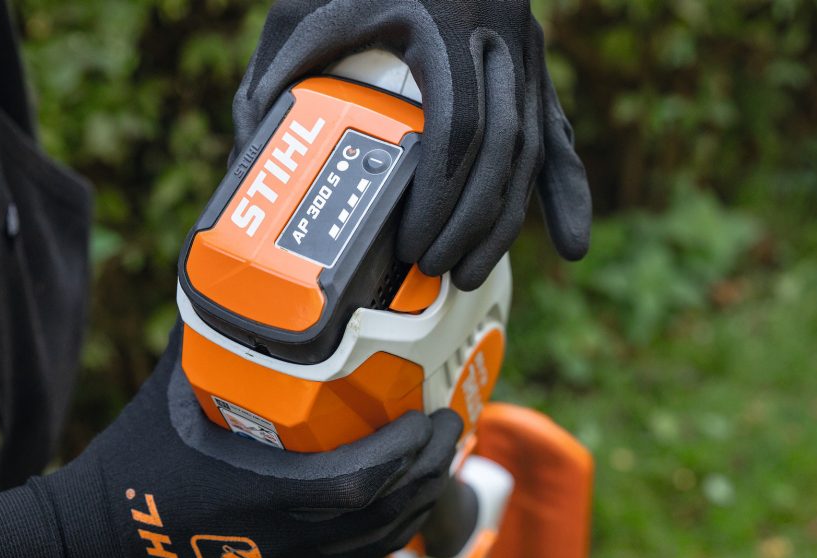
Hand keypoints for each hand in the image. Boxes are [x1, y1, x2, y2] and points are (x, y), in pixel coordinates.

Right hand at [33, 325, 461, 557]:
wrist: (104, 540)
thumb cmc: (137, 461)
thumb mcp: (173, 389)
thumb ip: (212, 332)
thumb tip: (240, 270)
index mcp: (260, 492)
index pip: (353, 483)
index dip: (401, 454)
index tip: (427, 413)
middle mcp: (287, 534)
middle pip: (385, 513)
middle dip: (430, 467)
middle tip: (450, 421)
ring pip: (382, 540)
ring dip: (424, 497)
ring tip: (443, 453)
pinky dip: (399, 527)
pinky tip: (412, 499)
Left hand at [233, 0, 590, 289]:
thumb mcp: (307, 7)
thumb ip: (278, 71)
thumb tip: (247, 154)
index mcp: (444, 20)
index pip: (457, 128)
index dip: (441, 198)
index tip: (415, 245)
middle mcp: (497, 37)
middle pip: (500, 150)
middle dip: (472, 222)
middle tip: (436, 269)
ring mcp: (522, 51)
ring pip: (530, 150)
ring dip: (506, 220)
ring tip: (473, 271)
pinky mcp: (531, 65)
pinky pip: (556, 135)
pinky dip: (565, 191)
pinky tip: (570, 243)